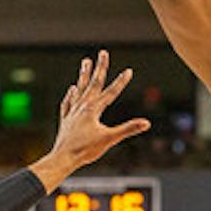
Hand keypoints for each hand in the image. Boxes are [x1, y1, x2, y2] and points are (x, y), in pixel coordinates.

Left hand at [32, 50, 150, 188]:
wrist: (63, 158)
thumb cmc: (85, 150)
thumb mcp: (110, 139)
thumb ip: (128, 129)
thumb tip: (146, 123)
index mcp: (93, 109)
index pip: (110, 92)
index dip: (121, 81)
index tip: (129, 70)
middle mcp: (82, 106)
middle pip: (93, 83)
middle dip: (100, 67)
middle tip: (103, 53)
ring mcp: (73, 112)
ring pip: (80, 88)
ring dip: (84, 75)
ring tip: (85, 61)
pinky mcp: (66, 120)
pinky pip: (68, 103)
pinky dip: (71, 95)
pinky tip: (72, 90)